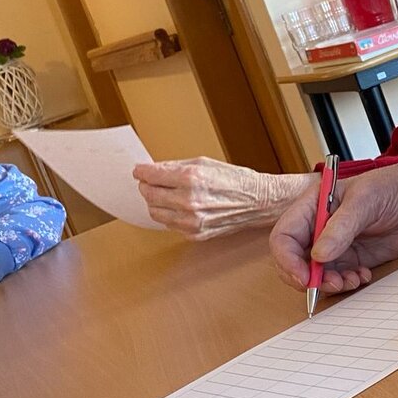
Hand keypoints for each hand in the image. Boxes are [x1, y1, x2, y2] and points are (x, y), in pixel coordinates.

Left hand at [134, 158, 312, 239]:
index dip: (141, 172)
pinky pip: (169, 224)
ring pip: (154, 212)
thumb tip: (153, 170)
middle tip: (151, 181)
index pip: (150, 176)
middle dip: (146, 186)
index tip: (139, 171)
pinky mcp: (194, 234)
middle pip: (148, 194)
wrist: (258, 202)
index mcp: (191, 178)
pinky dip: (169, 214)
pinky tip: (179, 206)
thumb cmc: (236, 180)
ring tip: (165, 194)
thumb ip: (176, 167)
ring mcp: (191, 221)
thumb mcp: (205, 163)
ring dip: (155, 202)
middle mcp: (189, 201)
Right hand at [269, 153, 397, 294]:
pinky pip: (337, 279)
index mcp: (313, 205)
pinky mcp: (353, 259)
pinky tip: (362, 277)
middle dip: (307, 278)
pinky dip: (345, 284)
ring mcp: (335, 245)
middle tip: (329, 286)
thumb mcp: (368, 200)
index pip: (284, 236)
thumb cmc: (396, 187)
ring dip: (328, 284)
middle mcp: (319, 227)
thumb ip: (342, 226)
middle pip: (294, 260)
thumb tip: (318, 255)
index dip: (287, 259)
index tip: (303, 277)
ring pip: (315, 275)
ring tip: (352, 280)